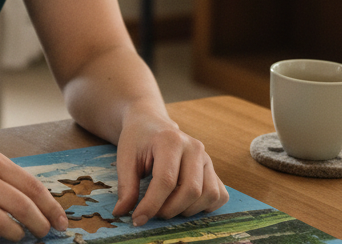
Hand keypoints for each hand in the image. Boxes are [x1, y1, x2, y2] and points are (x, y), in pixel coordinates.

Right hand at [0, 142, 67, 243]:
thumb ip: (5, 175)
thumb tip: (38, 201)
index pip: (31, 186)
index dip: (50, 207)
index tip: (60, 221)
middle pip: (20, 207)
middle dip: (38, 225)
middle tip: (43, 234)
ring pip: (0, 223)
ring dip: (15, 235)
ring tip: (17, 236)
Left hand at [112, 112, 228, 225]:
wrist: (150, 123)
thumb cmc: (137, 140)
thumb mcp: (125, 158)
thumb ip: (126, 186)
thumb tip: (121, 213)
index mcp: (170, 140)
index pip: (166, 181)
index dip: (152, 204)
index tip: (137, 219)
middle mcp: (194, 148)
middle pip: (191, 190)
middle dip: (170, 209)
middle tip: (153, 213)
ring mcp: (207, 158)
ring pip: (209, 195)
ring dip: (187, 210)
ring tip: (167, 206)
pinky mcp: (213, 169)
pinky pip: (219, 195)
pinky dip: (205, 207)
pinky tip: (185, 203)